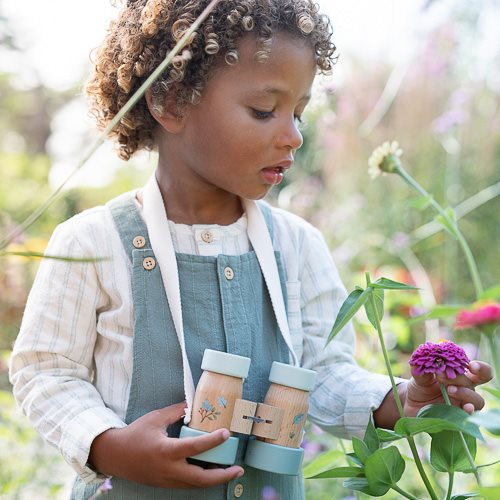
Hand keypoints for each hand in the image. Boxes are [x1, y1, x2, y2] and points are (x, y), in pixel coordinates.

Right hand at [88, 402, 243, 487]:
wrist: (115, 455)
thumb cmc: (135, 434)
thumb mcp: (156, 418)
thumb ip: (177, 411)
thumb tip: (194, 404)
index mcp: (166, 451)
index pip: (195, 447)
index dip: (213, 441)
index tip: (226, 433)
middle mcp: (169, 469)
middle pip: (201, 478)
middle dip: (222, 475)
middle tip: (238, 468)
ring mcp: (167, 480)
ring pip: (196, 485)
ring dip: (214, 479)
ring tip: (229, 470)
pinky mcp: (165, 484)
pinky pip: (187, 484)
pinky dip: (201, 479)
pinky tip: (210, 471)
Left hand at [404, 360, 492, 416]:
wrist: (411, 405)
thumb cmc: (420, 387)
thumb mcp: (419, 377)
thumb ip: (422, 370)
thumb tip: (420, 360)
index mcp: (459, 376)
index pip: (479, 372)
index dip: (480, 368)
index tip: (471, 366)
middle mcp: (465, 390)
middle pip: (472, 384)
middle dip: (459, 378)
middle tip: (441, 375)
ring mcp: (463, 405)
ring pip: (477, 400)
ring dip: (465, 393)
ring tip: (449, 390)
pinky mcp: (458, 418)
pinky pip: (468, 416)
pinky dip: (469, 412)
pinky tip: (465, 408)